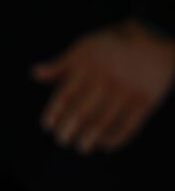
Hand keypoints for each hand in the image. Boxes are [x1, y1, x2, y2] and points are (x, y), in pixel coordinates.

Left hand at [33, 19, 174, 153]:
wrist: (155, 43)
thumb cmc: (112, 48)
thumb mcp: (85, 48)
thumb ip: (61, 64)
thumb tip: (35, 73)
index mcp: (89, 67)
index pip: (65, 96)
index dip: (54, 114)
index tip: (48, 126)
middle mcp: (108, 79)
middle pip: (82, 112)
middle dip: (68, 130)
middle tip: (62, 140)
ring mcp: (128, 91)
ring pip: (104, 122)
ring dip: (89, 139)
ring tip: (81, 147)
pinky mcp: (147, 101)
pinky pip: (129, 126)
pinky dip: (116, 139)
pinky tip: (104, 145)